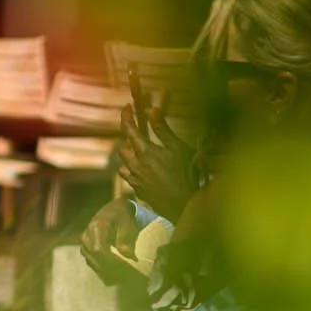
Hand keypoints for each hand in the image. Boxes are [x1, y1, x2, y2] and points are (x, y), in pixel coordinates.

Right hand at [80, 196, 144, 285]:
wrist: (114, 210)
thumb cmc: (122, 218)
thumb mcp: (128, 226)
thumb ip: (126, 240)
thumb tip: (127, 255)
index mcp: (96, 227)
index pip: (98, 249)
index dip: (108, 261)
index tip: (120, 268)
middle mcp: (86, 235)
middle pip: (93, 256)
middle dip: (107, 266)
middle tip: (121, 273)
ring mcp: (84, 241)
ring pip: (90, 259)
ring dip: (102, 267)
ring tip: (116, 273)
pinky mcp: (85, 246)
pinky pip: (90, 259)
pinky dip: (99, 265)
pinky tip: (110, 270)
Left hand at [117, 93, 197, 220]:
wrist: (184, 203)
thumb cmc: (186, 173)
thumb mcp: (177, 148)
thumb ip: (163, 130)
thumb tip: (152, 110)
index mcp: (144, 151)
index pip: (129, 130)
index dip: (126, 117)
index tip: (126, 107)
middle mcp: (134, 165)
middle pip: (124, 148)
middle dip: (129, 140)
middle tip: (139, 135)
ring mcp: (135, 179)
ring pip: (124, 164)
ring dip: (130, 156)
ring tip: (142, 153)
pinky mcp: (138, 190)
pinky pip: (129, 177)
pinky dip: (133, 171)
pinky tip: (143, 171)